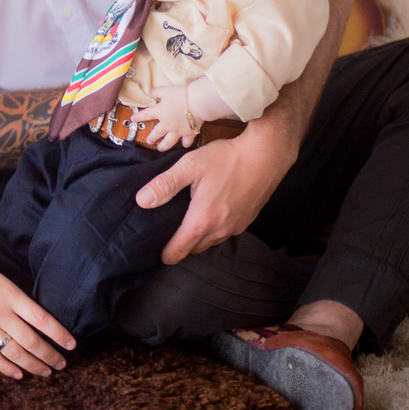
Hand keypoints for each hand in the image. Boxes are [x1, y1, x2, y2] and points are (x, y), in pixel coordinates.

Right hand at [0, 252, 75, 378]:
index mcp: (10, 294)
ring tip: (47, 371)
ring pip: (15, 353)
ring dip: (34, 365)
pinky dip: (7, 369)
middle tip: (63, 363)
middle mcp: (0, 313)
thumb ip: (16, 297)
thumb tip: (37, 317)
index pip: (42, 319)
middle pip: (32, 341)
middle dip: (50, 355)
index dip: (59, 334)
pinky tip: (19, 375)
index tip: (72, 344)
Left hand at [132, 86, 197, 150]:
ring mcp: (178, 131)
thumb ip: (158, 91)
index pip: (146, 114)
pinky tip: (184, 145)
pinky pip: (186, 141)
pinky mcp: (189, 133)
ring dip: (164, 146)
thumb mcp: (167, 90)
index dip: (139, 117)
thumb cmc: (182, 94)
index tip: (132, 120)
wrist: (197, 102)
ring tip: (160, 148)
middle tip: (148, 141)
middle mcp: (167, 124)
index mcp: (160, 112)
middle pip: (157, 133)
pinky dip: (185, 144)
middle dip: (152, 138)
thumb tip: (152, 92)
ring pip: (169, 141)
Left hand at [134, 123, 296, 263]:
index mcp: (203, 220)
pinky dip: (213, 230)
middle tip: (167, 236)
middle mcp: (220, 230)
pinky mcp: (247, 221)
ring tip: (185, 226)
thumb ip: (164, 185)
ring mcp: (236, 227)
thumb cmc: (227, 159)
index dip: (166, 254)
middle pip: (194, 248)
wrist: (266, 156)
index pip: (179, 250)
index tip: (156, 252)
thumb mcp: (189, 166)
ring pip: (210, 242)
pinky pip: (224, 234)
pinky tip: (209, 214)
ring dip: (197, 239)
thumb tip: (142, 201)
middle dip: (180, 246)